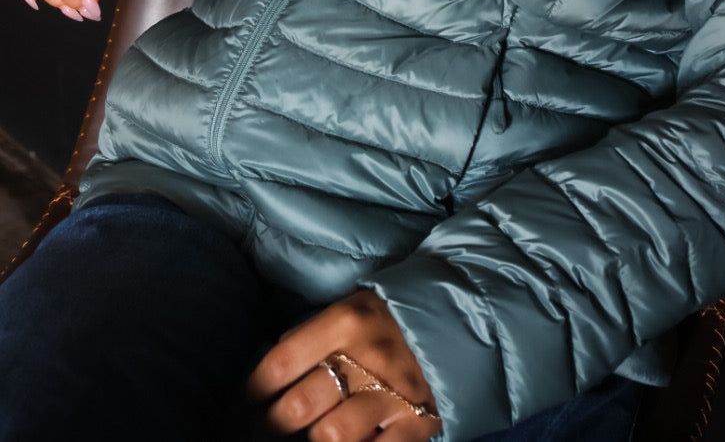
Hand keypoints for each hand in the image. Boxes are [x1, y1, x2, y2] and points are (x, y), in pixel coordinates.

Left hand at [249, 288, 441, 439]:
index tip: (254, 397)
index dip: (256, 388)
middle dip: (280, 421)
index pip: (280, 362)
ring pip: (330, 436)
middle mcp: (368, 355)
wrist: (459, 313)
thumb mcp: (351, 308)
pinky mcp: (418, 421)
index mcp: (347, 320)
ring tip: (319, 432)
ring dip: (317, 440)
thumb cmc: (390, 317)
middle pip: (299, 406)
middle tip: (282, 421)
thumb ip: (313, 335)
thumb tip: (270, 372)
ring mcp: (394, 391)